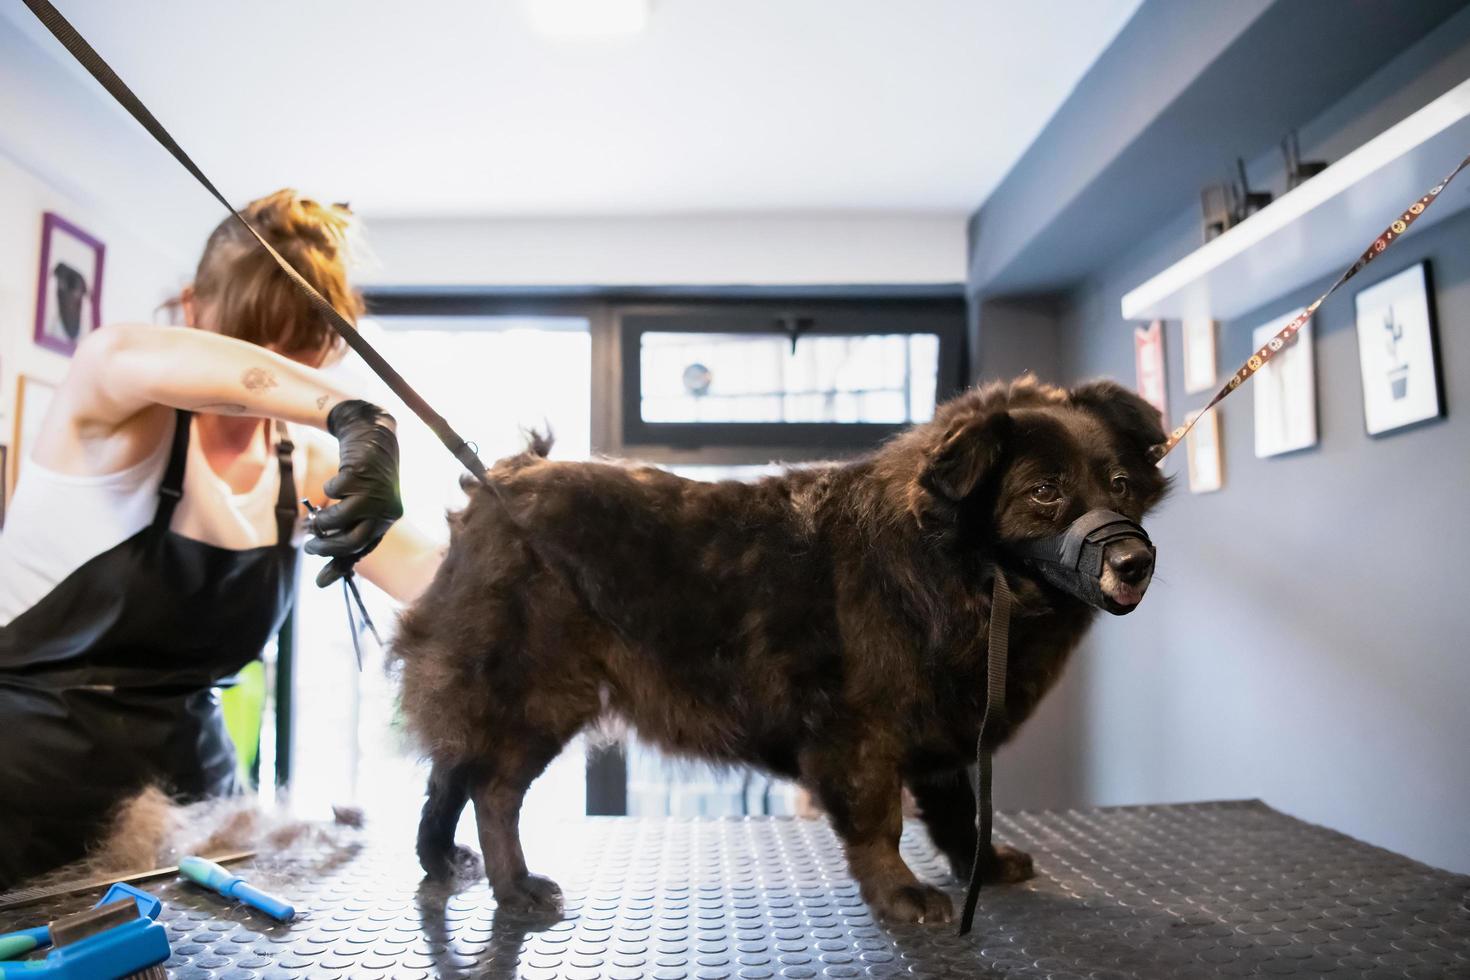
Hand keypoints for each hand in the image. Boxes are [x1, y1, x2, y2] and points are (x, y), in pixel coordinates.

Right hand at [307, 400, 402, 585]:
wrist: (372, 435)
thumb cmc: (363, 479)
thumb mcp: (357, 508)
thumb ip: (343, 537)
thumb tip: (322, 582)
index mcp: (386, 521)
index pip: (363, 550)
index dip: (340, 567)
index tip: (319, 582)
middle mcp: (385, 509)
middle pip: (353, 540)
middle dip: (326, 547)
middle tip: (309, 545)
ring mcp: (375, 492)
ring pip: (341, 519)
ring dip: (322, 522)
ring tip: (313, 520)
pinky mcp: (361, 474)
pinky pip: (334, 492)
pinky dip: (327, 492)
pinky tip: (331, 488)